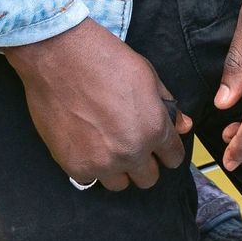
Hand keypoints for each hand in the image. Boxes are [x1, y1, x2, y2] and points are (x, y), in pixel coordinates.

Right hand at [3, 17, 192, 190]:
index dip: (167, 149)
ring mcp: (102, 163)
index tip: (158, 144)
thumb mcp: (147, 75)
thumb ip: (168, 106)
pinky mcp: (74, 166)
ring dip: (118, 169)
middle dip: (144, 161)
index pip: (173, 158)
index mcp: (154, 129)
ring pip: (120, 184)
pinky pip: (91, 179)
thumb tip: (183, 125)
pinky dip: (91, 167)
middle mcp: (131, 152)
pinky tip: (86, 144)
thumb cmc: (104, 59)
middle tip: (130, 142)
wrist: (59, 56)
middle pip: (148, 178)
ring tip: (107, 145)